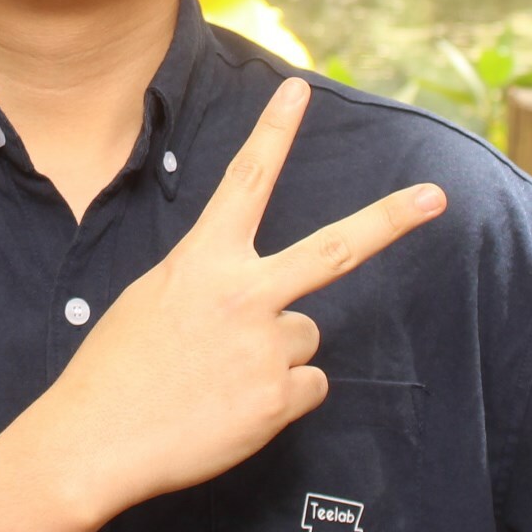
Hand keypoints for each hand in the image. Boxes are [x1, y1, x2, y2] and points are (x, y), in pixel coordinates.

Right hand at [30, 78, 444, 524]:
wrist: (95, 440)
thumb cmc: (116, 368)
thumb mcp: (154, 298)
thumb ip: (215, 286)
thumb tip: (271, 307)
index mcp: (203, 260)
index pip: (246, 181)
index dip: (273, 132)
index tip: (298, 90)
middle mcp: (244, 294)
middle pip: (335, 249)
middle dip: (390, 219)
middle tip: (436, 196)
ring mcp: (267, 347)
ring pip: (304, 336)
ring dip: (275, 354)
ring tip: (219, 377)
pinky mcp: (280, 399)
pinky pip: (306, 386)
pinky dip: (278, 398)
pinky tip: (232, 407)